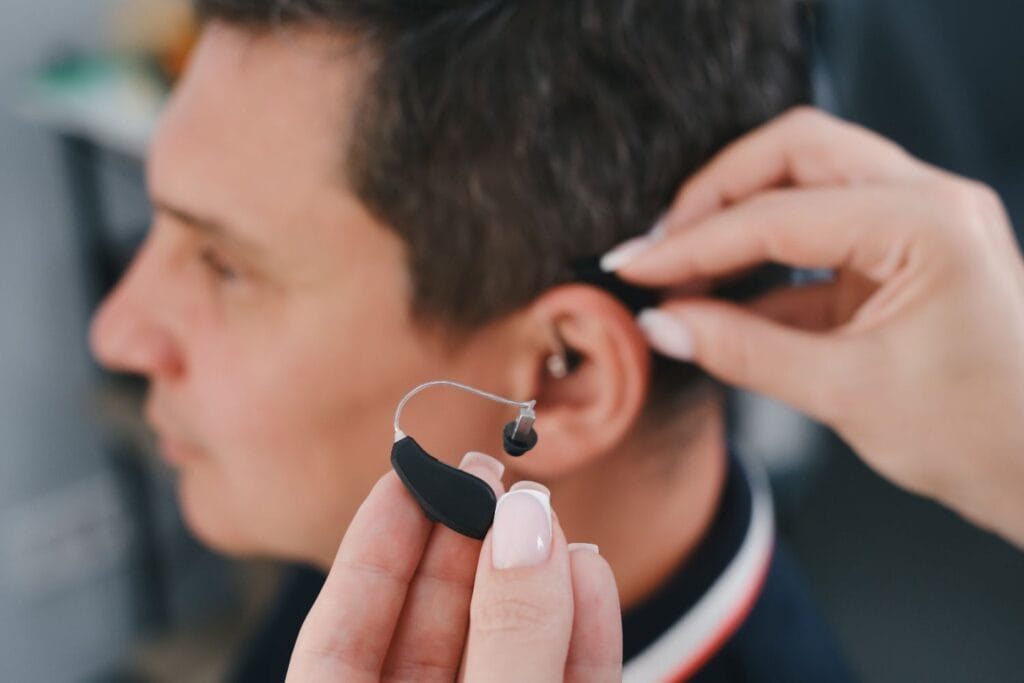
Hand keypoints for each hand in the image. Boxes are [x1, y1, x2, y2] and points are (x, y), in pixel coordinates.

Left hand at [285, 453, 621, 681]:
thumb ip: (507, 636)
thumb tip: (526, 522)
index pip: (342, 635)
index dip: (373, 548)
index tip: (405, 474)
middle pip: (431, 630)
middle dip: (465, 549)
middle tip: (490, 477)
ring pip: (504, 653)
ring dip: (533, 584)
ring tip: (548, 517)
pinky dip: (583, 636)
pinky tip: (592, 575)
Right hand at [603, 107, 1023, 546]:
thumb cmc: (981, 435)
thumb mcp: (847, 393)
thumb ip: (743, 350)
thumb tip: (662, 322)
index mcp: (925, 223)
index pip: (776, 215)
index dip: (692, 243)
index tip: (635, 268)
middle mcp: (927, 202)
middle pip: (795, 153)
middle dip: (717, 194)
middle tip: (661, 245)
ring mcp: (918, 223)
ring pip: (806, 179)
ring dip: (739, 217)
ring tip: (683, 267)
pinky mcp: (903, 256)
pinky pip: (819, 235)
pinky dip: (765, 263)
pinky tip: (722, 301)